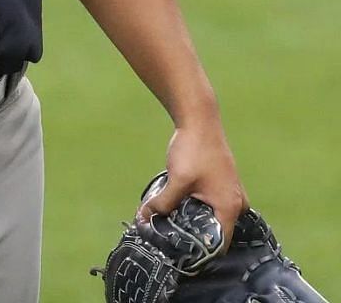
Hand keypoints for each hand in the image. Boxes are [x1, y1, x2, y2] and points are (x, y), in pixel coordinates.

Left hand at [141, 123, 245, 245]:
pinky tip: (175, 208)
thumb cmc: (194, 151)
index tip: (179, 257)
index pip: (219, 244)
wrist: (200, 122)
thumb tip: (144, 218)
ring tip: (169, 226)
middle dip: (192, 237)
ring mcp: (230, 194)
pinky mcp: (222, 186)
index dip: (200, 253)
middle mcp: (236, 204)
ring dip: (191, 222)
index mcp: (230, 208)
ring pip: (210, 218)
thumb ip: (162, 203)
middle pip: (215, 232)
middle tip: (169, 241)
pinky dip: (194, 209)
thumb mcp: (177, 180)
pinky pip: (210, 206)